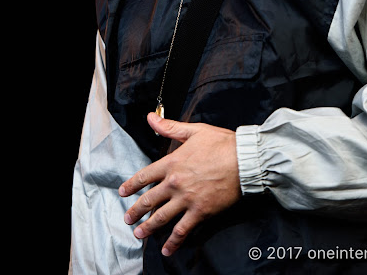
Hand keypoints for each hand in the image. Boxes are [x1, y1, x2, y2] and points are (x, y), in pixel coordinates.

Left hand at [119, 112, 241, 255]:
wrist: (243, 160)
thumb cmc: (221, 144)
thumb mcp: (194, 131)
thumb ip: (170, 127)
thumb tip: (151, 117)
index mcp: (172, 163)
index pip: (145, 175)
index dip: (132, 185)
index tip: (123, 192)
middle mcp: (175, 183)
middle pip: (149, 199)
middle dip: (136, 211)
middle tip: (128, 218)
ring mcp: (187, 199)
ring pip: (161, 217)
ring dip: (148, 227)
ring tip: (139, 234)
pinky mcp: (200, 211)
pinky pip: (183, 229)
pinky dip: (173, 241)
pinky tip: (167, 249)